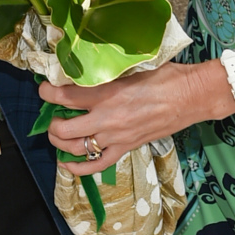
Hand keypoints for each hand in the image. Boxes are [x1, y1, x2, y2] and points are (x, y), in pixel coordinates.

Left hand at [39, 60, 227, 175]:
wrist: (190, 96)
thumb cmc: (164, 76)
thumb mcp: (131, 67)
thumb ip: (106, 71)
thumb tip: (86, 68)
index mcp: (106, 93)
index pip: (65, 96)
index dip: (47, 92)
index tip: (43, 88)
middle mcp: (106, 118)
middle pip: (64, 128)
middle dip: (51, 121)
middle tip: (51, 112)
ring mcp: (116, 137)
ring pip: (76, 148)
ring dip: (60, 142)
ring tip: (57, 132)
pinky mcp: (126, 148)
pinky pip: (97, 164)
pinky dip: (79, 167)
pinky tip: (67, 163)